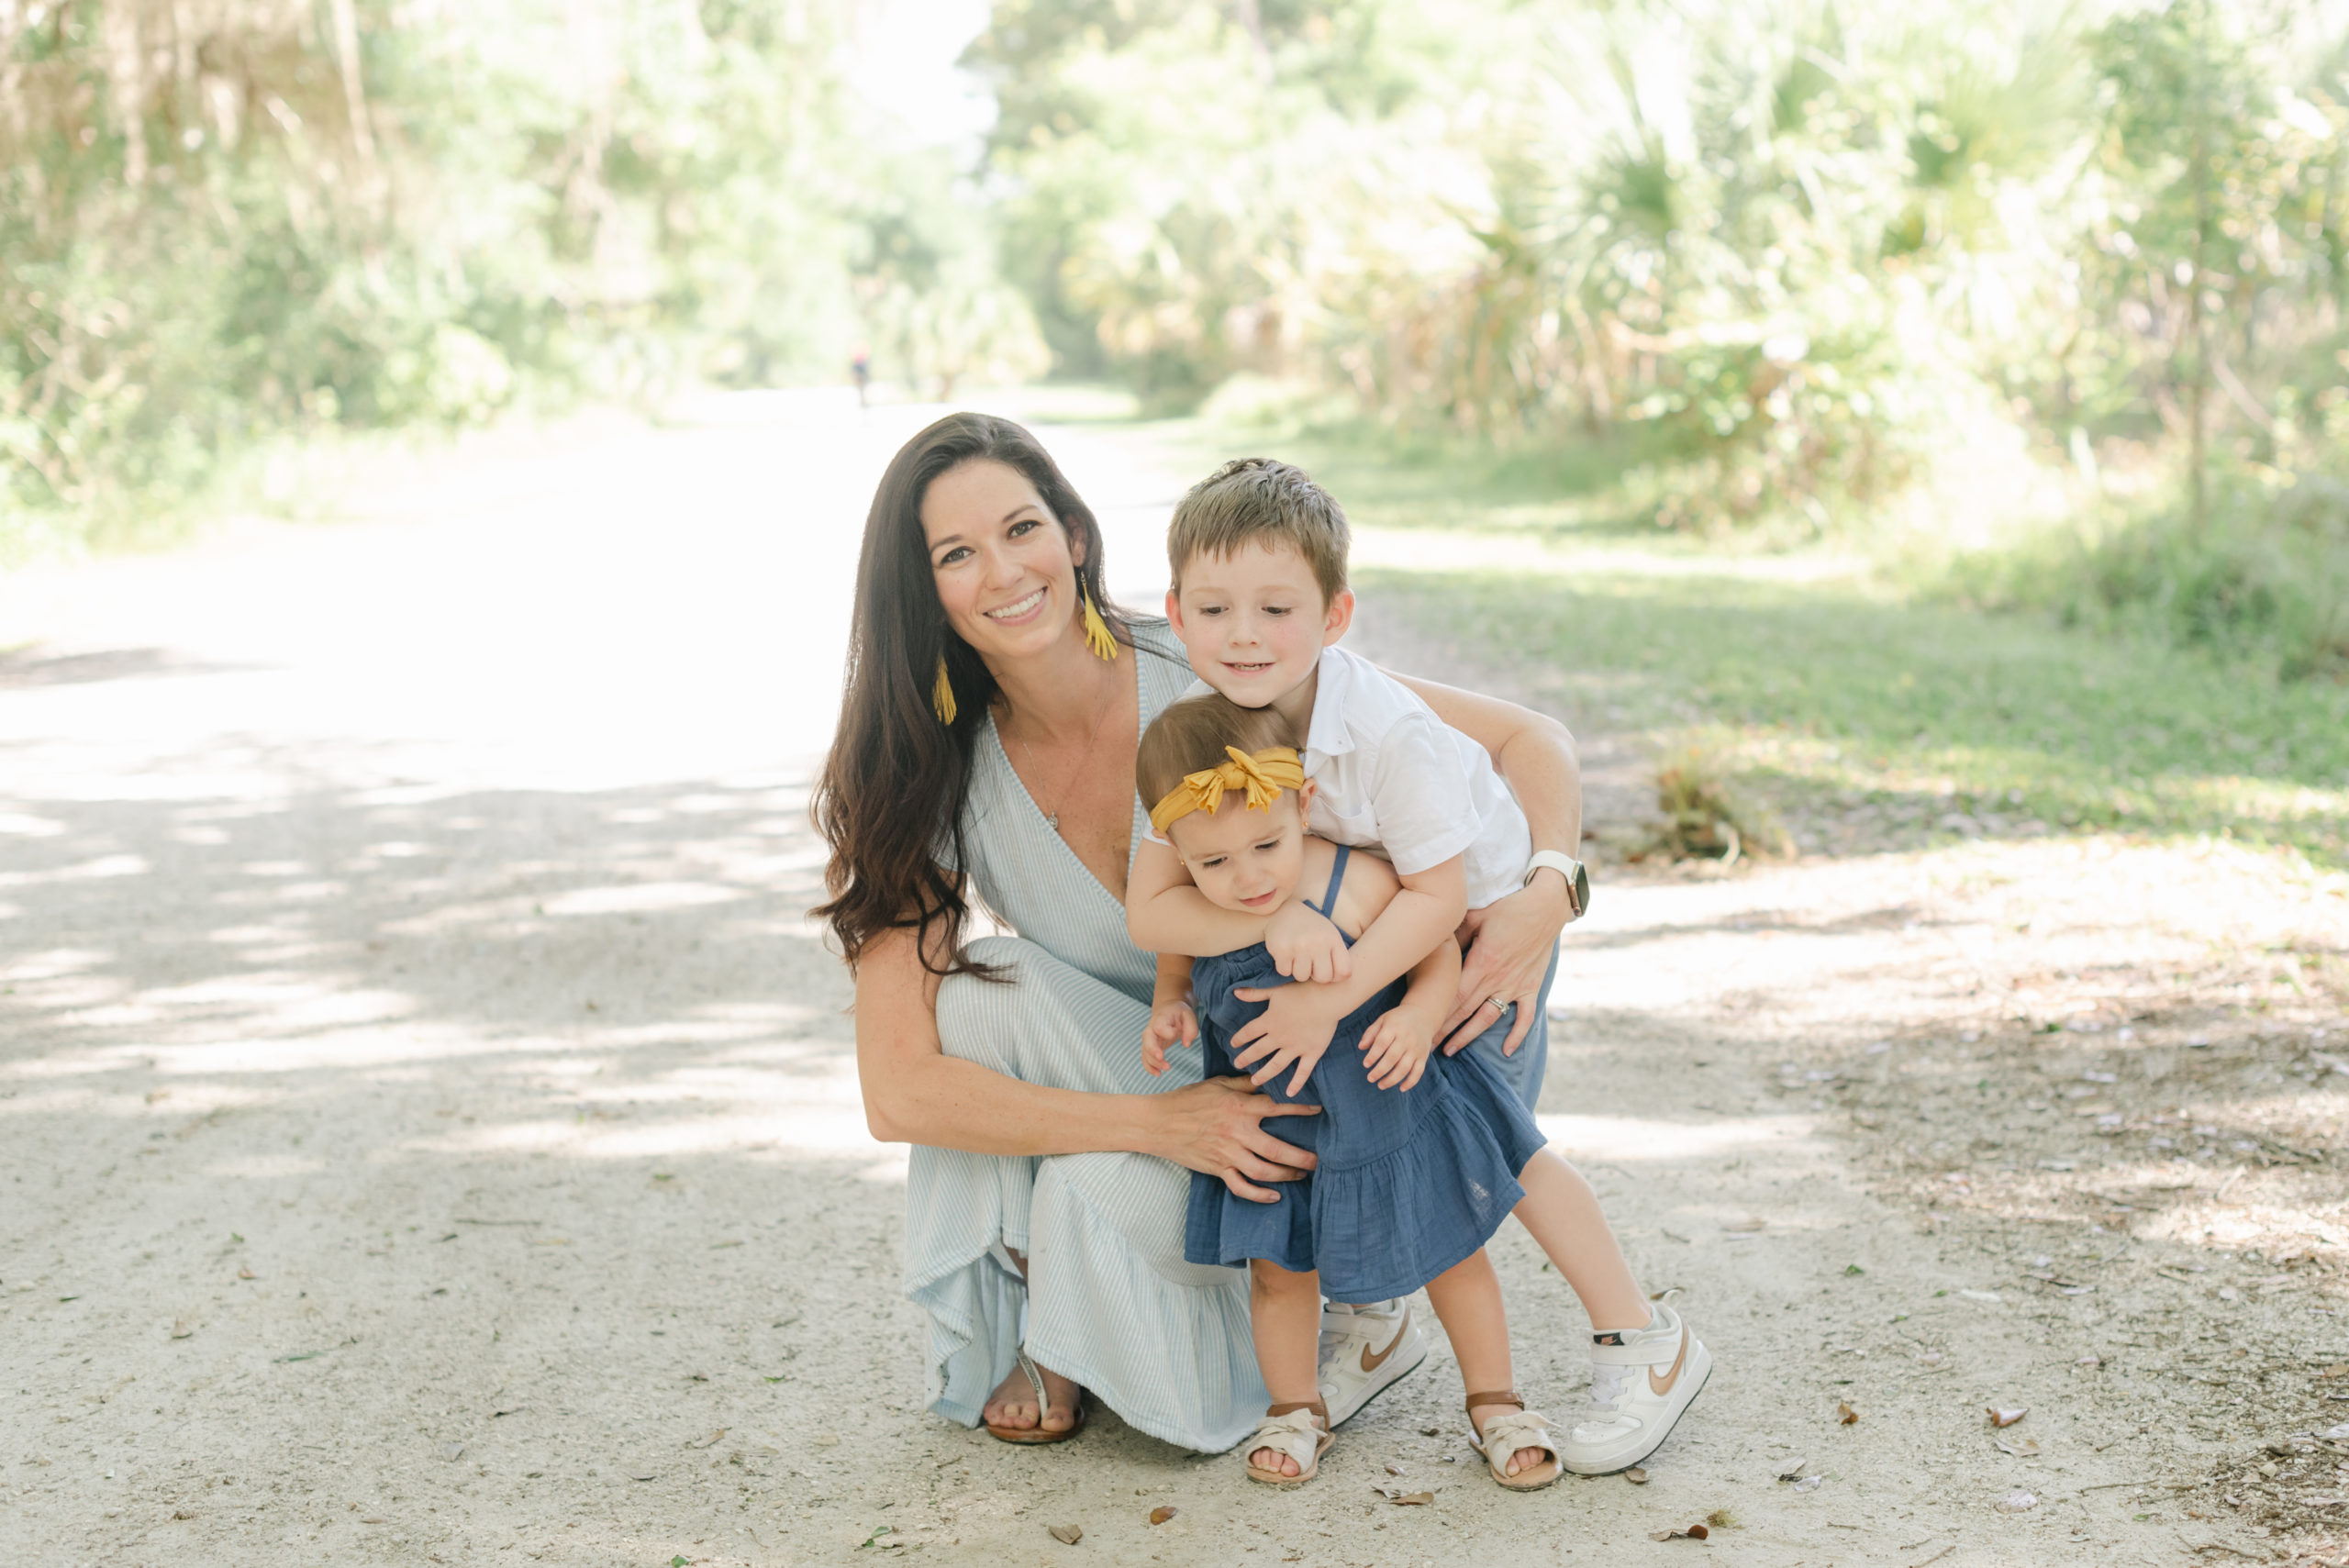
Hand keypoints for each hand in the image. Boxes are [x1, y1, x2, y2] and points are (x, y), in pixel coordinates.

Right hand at [1141, 998, 1198, 1075]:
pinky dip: (1149, 1067)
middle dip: (1153, 1050)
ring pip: (1145, 1051)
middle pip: (1147, 1039)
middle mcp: (1151, 1028)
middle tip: (1162, 1057)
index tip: (1176, 1033)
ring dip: (1154, 1062)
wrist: (1168, 1010)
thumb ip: (1190, 1028)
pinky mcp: (1150, 1047)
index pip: (1159, 1027)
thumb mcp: (1189, 1015)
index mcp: (1161, 1019)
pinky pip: (1145, 1058)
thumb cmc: (1179, 1013)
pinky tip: (1158, 1074)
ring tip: (1167, 1068)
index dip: (1167, 1032)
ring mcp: (1149, 1038)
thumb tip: (1186, 1044)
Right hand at [1155, 1076, 1321, 1202]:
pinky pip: (1241, 1187)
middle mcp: (1237, 1132)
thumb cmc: (1187, 1100)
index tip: (1320, 1111)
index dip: (1301, 1109)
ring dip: (1287, 1175)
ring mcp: (1227, 1154)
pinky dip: (1259, 1195)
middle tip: (1320, 1160)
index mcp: (1238, 1107)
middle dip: (1302, 1156)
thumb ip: (1244, 1083)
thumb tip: (1267, 1077)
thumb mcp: (1217, 1084)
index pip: (1277, 1107)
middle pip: (1277, 1148)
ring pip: (1264, 1171)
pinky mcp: (1218, 1169)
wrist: (1159, 1123)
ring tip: (1302, 1174)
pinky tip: (1274, 1196)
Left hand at [1228, 982, 1346, 1096]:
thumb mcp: (1274, 990)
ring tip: (1255, 1081)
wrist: (1326, 998)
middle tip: (1237, 1064)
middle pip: (1258, 1051)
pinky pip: (1303, 1071)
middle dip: (1246, 1058)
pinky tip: (1289, 1093)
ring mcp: (1295, 1047)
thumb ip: (1255, 994)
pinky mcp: (1312, 1052)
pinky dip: (1296, 1083)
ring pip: (1276, 1065)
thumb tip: (1235, 993)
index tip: (1233, 1044)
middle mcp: (1279, 1037)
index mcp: (1269, 1021)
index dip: (1240, 1039)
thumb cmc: (1301, 990)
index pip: (1249, 1032)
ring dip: (1264, 1074)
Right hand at [1263, 899, 1352, 984]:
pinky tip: (1285, 954)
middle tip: (1309, 963)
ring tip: (1296, 956)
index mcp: (1333, 939)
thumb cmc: (1310, 927)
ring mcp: (1299, 946)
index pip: (1344, 972)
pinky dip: (1284, 966)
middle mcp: (1318, 943)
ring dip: (1298, 970)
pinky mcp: (1282, 949)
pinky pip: (1285, 972)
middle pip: (1323, 978)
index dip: (1335, 976)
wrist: (1283, 909)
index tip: (1327, 969)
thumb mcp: (1330, 935)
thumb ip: (1337, 956)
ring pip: (1302, 976)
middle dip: (1315, 974)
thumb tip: (1338, 980)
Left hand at [1359, 1004, 1437, 1091]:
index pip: (1382, 1043)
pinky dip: (1411, 1082)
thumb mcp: (1383, 1020)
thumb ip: (1371, 1033)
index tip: (1365, 1064)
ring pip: (1405, 1067)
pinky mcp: (1424, 1056)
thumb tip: (1360, 1047)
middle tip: (1370, 1078)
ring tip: (1380, 1085)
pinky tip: (1401, 1088)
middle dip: (1380, 1070)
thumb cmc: (1398, 1019)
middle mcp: (1406, 1038)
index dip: (1373, 1055)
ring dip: (1392, 1079)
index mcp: (1394, 1027)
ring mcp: (1416, 1048)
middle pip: (1392, 1057)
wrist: (1423, 1015)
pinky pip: (1418, 1071)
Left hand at [1436, 875, 1568, 1058]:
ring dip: (1469, 1035)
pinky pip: (1525, 1016)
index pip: (1455, 995)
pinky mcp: (1531, 987)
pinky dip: (1517, 1035)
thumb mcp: (1476, 916)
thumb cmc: (1509, 908)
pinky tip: (1506, 1050)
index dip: (1438, 1012)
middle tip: (1427, 1045)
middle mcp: (1498, 979)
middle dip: (1445, 1029)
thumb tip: (1434, 941)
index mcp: (1482, 962)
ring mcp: (1516, 985)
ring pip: (1489, 1018)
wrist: (1546, 906)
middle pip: (1466, 1011)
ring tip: (1451, 1050)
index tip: (1422, 1023)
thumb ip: (1456, 934)